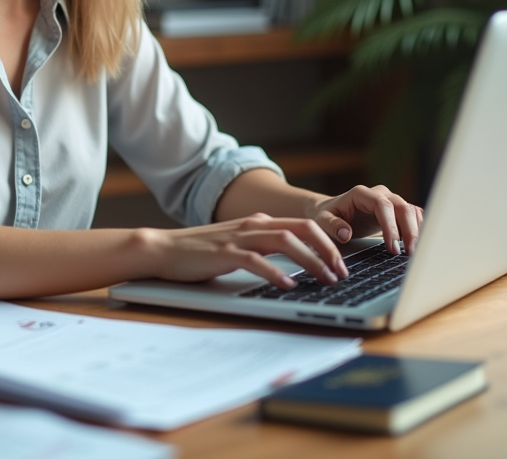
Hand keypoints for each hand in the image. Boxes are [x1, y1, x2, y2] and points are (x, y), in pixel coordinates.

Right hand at [139, 214, 349, 289]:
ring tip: (326, 279)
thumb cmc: (201, 252)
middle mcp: (253, 225)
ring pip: (285, 242)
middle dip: (328, 250)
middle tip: (342, 272)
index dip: (328, 242)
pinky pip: (256, 261)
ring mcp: (238, 238)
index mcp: (258, 222)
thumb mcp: (238, 244)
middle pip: (302, 229)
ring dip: (311, 261)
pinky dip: (276, 272)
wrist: (163, 249)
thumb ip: (263, 247)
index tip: (342, 263)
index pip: (304, 224)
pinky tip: (289, 284)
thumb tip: (295, 265)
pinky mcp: (224, 254)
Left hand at [307, 184, 422, 255]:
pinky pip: (414, 216)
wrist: (332, 211)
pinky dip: (418, 229)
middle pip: (402, 207)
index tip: (392, 246)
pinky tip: (416, 245)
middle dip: (408, 231)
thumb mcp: (322, 220)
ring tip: (412, 252)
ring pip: (411, 211)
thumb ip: (332, 226)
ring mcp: (390, 200)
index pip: (382, 205)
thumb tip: (346, 234)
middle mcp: (379, 194)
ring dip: (416, 231)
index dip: (390, 226)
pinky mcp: (396, 210)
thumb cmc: (326, 215)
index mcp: (361, 194)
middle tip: (407, 253)